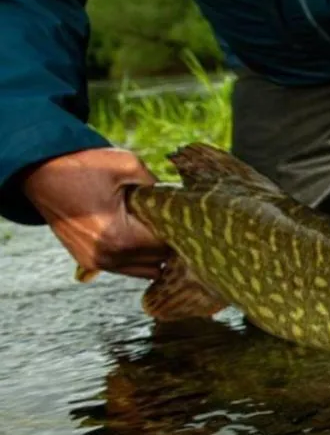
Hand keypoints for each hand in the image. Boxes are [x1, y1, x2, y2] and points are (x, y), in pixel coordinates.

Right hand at [21, 148, 169, 279]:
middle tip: (173, 218)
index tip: (183, 214)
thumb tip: (180, 202)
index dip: (180, 229)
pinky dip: (138, 255)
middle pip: (159, 260)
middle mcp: (107, 257)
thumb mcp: (128, 165)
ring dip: (154, 252)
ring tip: (156, 225)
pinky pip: (128, 267)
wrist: (41, 172)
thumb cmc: (85, 166)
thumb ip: (158, 186)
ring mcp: (96, 262)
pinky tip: (142, 233)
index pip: (167, 245)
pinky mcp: (89, 262)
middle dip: (169, 241)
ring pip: (146, 269)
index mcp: (118, 237)